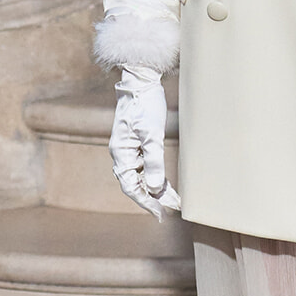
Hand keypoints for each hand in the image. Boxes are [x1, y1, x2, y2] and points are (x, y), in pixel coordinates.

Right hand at [109, 64, 180, 220]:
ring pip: (143, 177)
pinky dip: (156, 177)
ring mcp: (130, 150)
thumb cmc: (145, 106)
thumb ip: (153, 161)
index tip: (160, 214)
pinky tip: (166, 185)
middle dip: (154, 199)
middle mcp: (123, 154)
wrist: (141, 82)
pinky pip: (146, 167)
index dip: (146, 202)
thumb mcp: (152, 134)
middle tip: (172, 210)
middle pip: (137, 184)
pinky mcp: (138, 144)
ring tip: (174, 201)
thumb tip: (155, 188)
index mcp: (121, 153)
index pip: (131, 186)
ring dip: (157, 190)